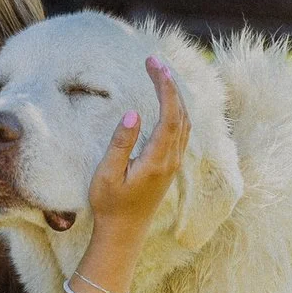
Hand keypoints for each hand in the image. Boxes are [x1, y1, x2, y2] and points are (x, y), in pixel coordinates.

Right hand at [86, 55, 190, 241]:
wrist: (123, 232)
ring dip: (174, 95)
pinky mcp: (170, 165)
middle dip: (169, 84)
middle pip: (181, 113)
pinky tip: (166, 99)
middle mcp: (171, 160)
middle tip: (152, 60)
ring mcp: (173, 163)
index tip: (154, 65)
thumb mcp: (107, 175)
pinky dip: (176, 108)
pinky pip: (181, 129)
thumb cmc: (110, 205)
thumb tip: (134, 114)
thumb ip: (121, 144)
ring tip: (158, 72)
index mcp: (157, 161)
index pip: (170, 116)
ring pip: (184, 121)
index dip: (165, 88)